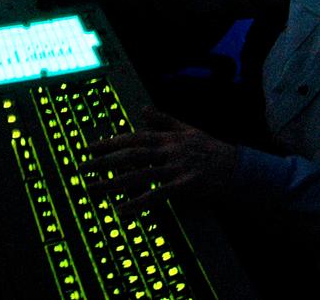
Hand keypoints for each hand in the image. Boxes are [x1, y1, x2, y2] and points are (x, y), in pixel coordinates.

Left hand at [87, 107, 237, 211]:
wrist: (237, 167)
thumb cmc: (211, 149)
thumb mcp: (187, 129)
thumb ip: (163, 120)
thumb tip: (143, 109)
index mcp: (167, 137)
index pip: (132, 137)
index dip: (110, 142)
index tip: (89, 148)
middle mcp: (169, 150)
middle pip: (131, 155)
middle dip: (105, 161)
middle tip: (82, 168)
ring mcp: (176, 167)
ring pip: (140, 174)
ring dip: (114, 182)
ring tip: (94, 188)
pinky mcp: (185, 185)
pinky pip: (158, 195)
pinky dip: (139, 202)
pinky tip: (123, 210)